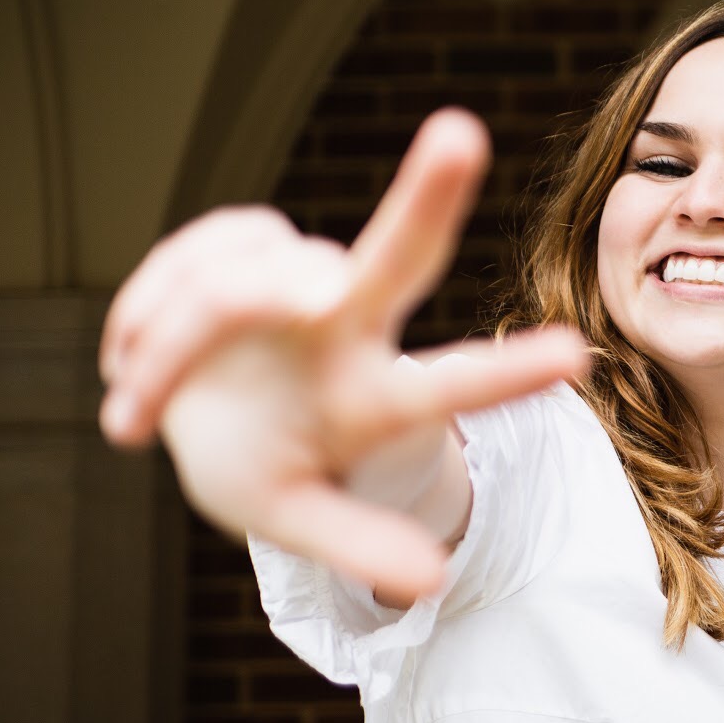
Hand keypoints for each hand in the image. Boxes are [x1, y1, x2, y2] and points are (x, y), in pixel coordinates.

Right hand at [100, 109, 587, 600]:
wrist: (190, 417)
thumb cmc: (264, 464)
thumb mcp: (300, 515)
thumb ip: (360, 544)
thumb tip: (430, 586)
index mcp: (374, 396)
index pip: (447, 385)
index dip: (503, 375)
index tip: (579, 357)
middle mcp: (353, 322)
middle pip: (393, 257)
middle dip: (427, 196)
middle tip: (460, 136)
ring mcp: (296, 275)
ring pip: (235, 285)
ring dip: (171, 348)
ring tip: (145, 401)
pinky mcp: (241, 241)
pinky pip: (188, 261)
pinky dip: (145, 317)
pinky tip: (144, 348)